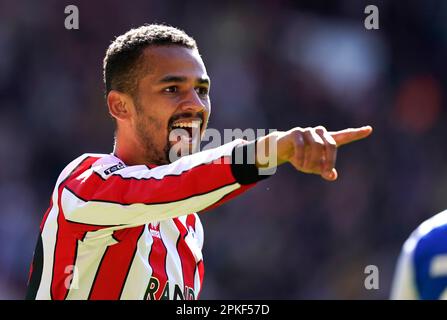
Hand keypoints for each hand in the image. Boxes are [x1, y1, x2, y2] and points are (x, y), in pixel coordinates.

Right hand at [257, 125, 372, 180]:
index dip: (356, 133)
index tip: (369, 129)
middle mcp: (319, 133)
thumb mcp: (313, 167)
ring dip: (312, 161)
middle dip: (330, 161)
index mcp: (326, 140)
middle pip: (332, 144)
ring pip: (317, 146)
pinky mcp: (296, 132)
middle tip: (326, 172)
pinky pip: (302, 146)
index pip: (344, 136)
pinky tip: (297, 162)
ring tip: (304, 169)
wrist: (279, 150)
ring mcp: (308, 131)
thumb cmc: (300, 158)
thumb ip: (324, 170)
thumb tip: (333, 175)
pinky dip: (301, 157)